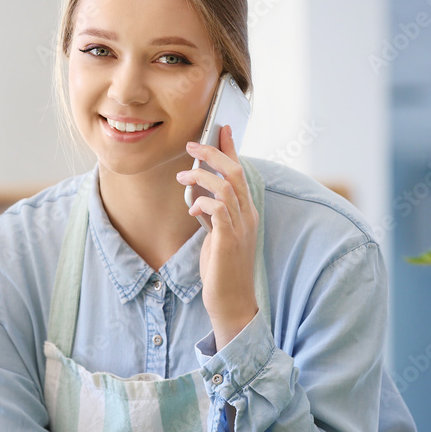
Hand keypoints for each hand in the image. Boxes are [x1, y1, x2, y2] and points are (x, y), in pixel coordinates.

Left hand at [177, 125, 258, 347]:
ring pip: (226, 187)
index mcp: (247, 212)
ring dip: (201, 176)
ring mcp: (241, 228)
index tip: (220, 129)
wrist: (232, 302)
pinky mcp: (229, 240)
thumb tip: (198, 197)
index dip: (231, 149)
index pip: (241, 172)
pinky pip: (219, 210)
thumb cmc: (222, 270)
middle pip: (236, 172)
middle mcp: (248, 216)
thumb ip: (212, 215)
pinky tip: (192, 208)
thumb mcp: (216, 236)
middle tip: (192, 145)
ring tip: (182, 177)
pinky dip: (203, 202)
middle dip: (213, 153)